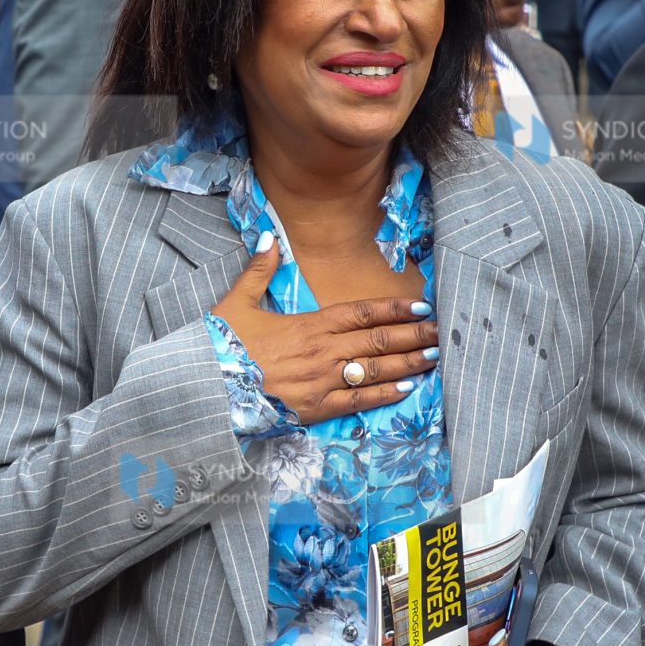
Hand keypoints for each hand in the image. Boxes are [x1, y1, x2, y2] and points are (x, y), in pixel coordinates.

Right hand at [213, 239, 437, 426]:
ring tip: (432, 357)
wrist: (205, 387)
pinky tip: (406, 389)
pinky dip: (384, 395)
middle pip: (376, 340)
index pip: (360, 312)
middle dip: (412, 335)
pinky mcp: (315, 409)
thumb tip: (271, 236)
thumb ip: (259, 270)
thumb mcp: (237, 301)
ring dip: (407, 363)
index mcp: (307, 324)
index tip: (420, 305)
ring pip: (374, 369)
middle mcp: (321, 351)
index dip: (393, 308)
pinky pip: (357, 401)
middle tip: (439, 331)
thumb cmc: (221, 345)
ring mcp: (321, 381)